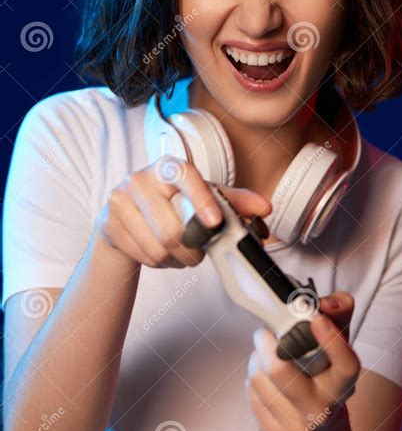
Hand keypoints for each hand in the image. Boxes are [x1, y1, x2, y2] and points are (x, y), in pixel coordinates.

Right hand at [94, 156, 271, 268]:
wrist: (124, 216)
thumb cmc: (170, 204)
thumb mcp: (201, 199)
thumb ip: (233, 202)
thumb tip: (264, 208)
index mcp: (168, 167)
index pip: (185, 177)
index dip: (201, 200)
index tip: (216, 223)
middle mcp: (140, 178)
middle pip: (171, 229)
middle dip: (192, 251)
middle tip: (199, 254)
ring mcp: (120, 201)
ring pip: (158, 248)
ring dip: (177, 260)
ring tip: (179, 253)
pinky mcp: (108, 224)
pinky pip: (143, 256)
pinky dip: (159, 263)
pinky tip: (160, 253)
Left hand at [245, 291, 359, 430]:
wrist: (321, 426)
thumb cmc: (327, 373)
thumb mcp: (339, 341)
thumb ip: (338, 310)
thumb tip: (322, 304)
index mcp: (343, 386)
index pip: (345, 365)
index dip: (332, 341)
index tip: (317, 319)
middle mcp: (322, 410)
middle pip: (280, 370)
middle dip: (265, 342)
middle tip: (265, 332)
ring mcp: (296, 426)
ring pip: (258, 377)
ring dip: (256, 358)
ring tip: (266, 354)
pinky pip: (251, 392)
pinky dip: (253, 377)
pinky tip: (265, 377)